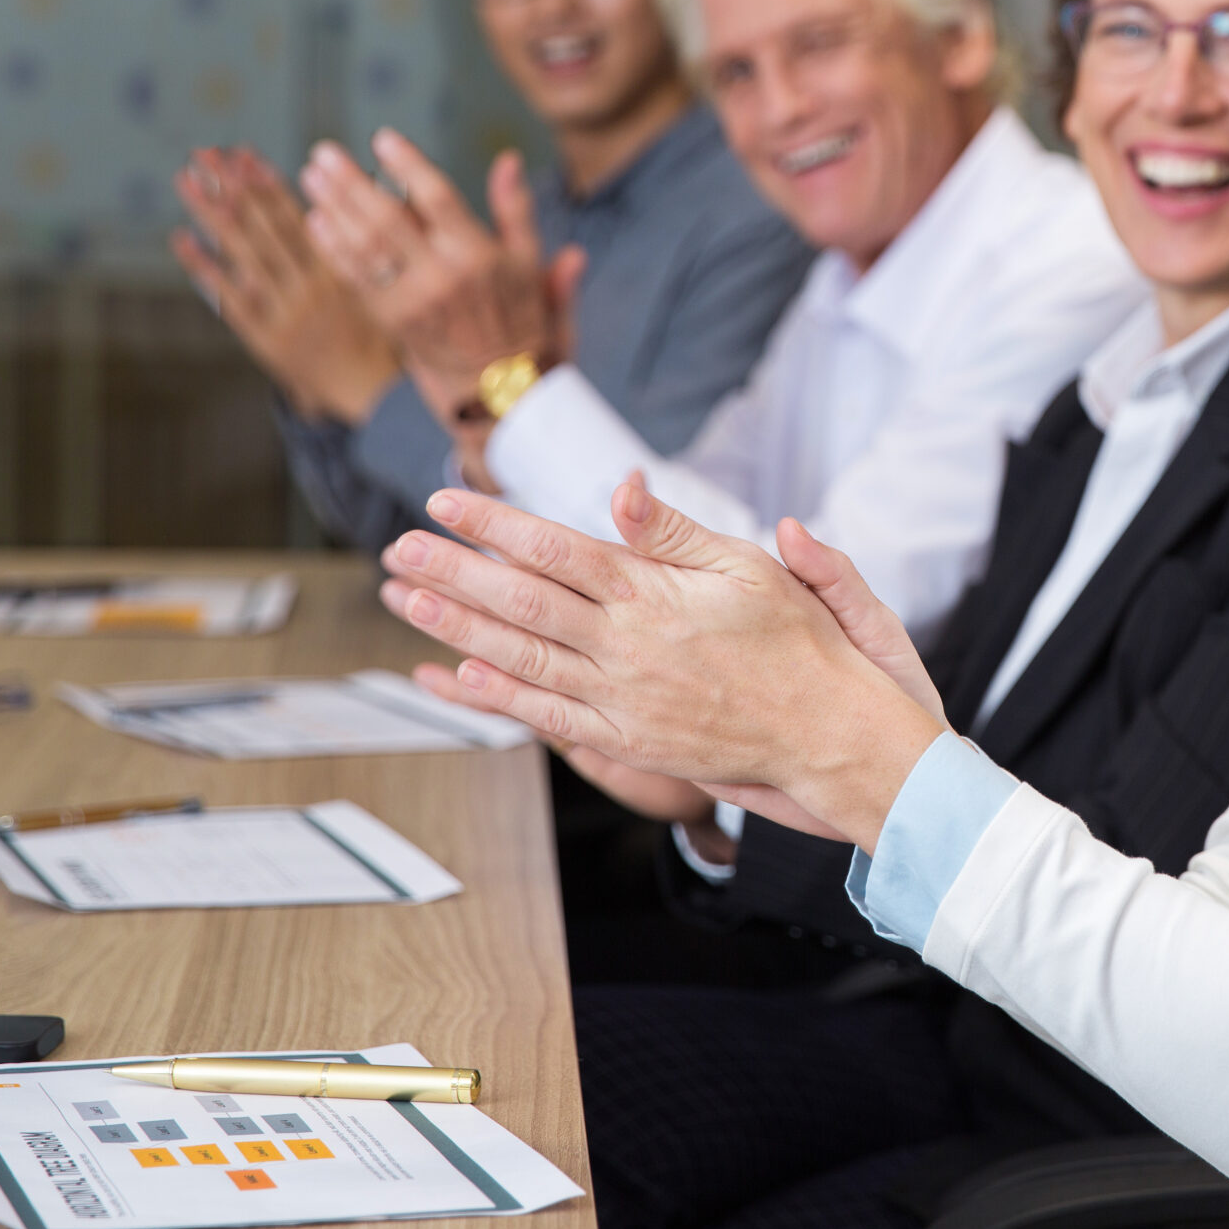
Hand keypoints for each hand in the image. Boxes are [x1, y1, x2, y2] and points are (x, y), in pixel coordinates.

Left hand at [169, 147, 399, 423]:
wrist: (371, 390)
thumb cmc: (378, 329)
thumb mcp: (379, 281)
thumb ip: (356, 240)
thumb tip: (349, 186)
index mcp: (340, 269)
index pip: (297, 217)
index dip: (267, 183)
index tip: (244, 153)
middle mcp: (310, 287)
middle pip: (263, 227)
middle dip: (233, 187)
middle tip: (205, 153)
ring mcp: (285, 312)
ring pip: (243, 255)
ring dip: (211, 214)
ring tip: (187, 179)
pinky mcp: (265, 338)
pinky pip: (231, 299)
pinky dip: (205, 268)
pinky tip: (182, 238)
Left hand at [300, 131, 585, 420]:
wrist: (499, 386)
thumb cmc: (519, 315)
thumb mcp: (529, 262)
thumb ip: (516, 209)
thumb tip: (507, 159)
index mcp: (477, 255)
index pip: (436, 198)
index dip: (407, 165)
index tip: (382, 138)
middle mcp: (441, 277)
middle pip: (387, 219)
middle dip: (351, 183)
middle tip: (324, 153)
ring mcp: (412, 301)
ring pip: (364, 246)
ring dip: (333, 209)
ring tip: (312, 176)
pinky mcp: (391, 321)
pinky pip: (355, 278)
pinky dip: (333, 249)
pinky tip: (316, 220)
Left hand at [375, 482, 943, 850]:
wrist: (830, 732)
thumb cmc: (798, 642)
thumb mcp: (747, 567)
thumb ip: (675, 531)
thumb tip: (623, 487)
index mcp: (654, 596)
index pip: (555, 550)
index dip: (493, 525)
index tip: (445, 504)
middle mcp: (628, 648)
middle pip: (520, 602)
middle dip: (451, 573)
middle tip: (398, 549)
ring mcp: (623, 700)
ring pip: (520, 659)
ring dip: (456, 629)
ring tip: (406, 600)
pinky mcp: (629, 741)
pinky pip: (550, 716)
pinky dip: (500, 696)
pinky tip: (459, 676)